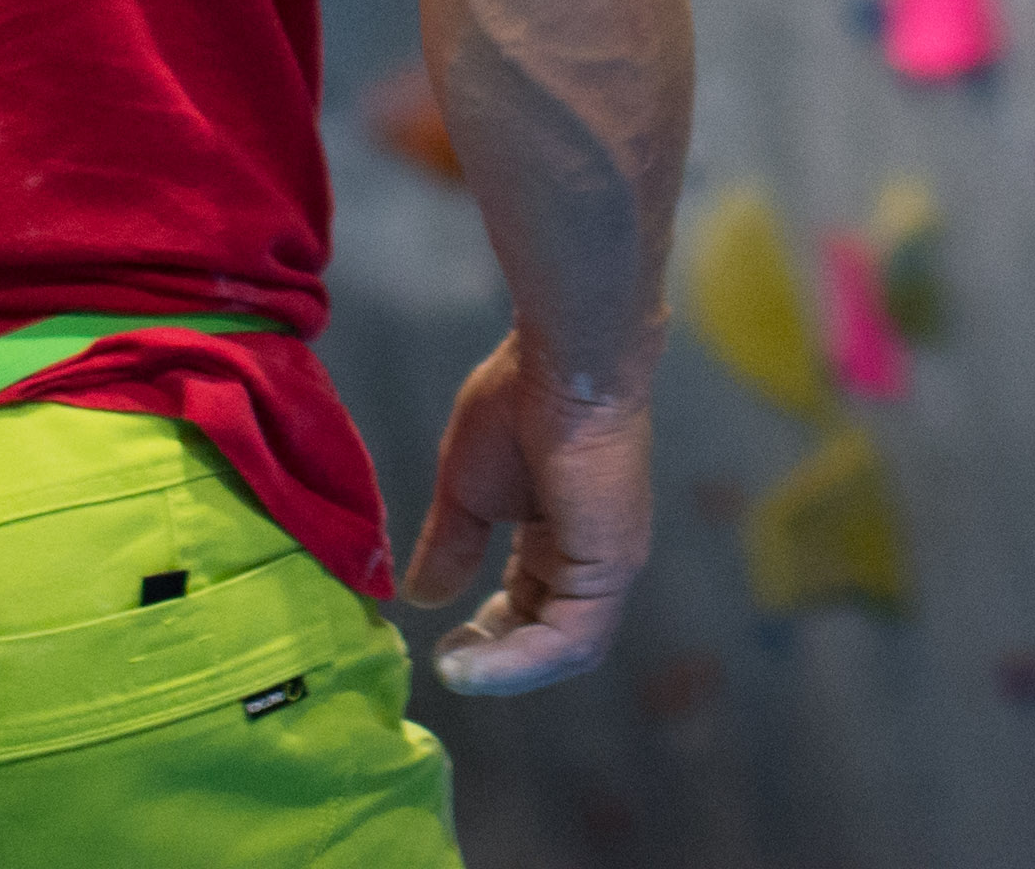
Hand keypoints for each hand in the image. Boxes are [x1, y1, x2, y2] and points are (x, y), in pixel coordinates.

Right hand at [397, 335, 649, 698]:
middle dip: (498, 657)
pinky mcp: (611, 565)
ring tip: (458, 672)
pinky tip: (477, 664)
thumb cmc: (518, 403)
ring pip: (564, 647)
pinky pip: (572, 638)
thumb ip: (451, 545)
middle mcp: (589, 555)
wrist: (562, 363)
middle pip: (548, 632)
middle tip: (452, 666)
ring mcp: (607, 563)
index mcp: (560, 533)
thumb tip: (423, 598)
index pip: (531, 603)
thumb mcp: (467, 489)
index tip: (446, 649)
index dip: (492, 635)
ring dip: (508, 670)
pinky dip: (524, 661)